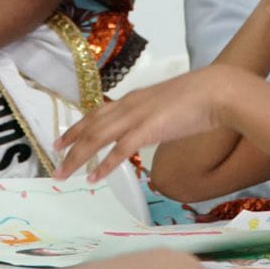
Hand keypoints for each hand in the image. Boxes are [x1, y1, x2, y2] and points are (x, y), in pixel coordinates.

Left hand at [53, 66, 244, 181]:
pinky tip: (94, 177)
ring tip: (62, 174)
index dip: (78, 127)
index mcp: (133, 99)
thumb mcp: (167, 107)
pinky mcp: (148, 129)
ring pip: (97, 138)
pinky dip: (104, 164)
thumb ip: (154, 117)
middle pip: (90, 127)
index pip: (97, 113)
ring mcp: (137, 116)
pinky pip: (120, 150)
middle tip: (53, 160)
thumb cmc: (199, 98)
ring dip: (77, 157)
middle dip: (70, 144)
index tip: (62, 139)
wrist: (216, 90)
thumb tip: (151, 129)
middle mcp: (129, 105)